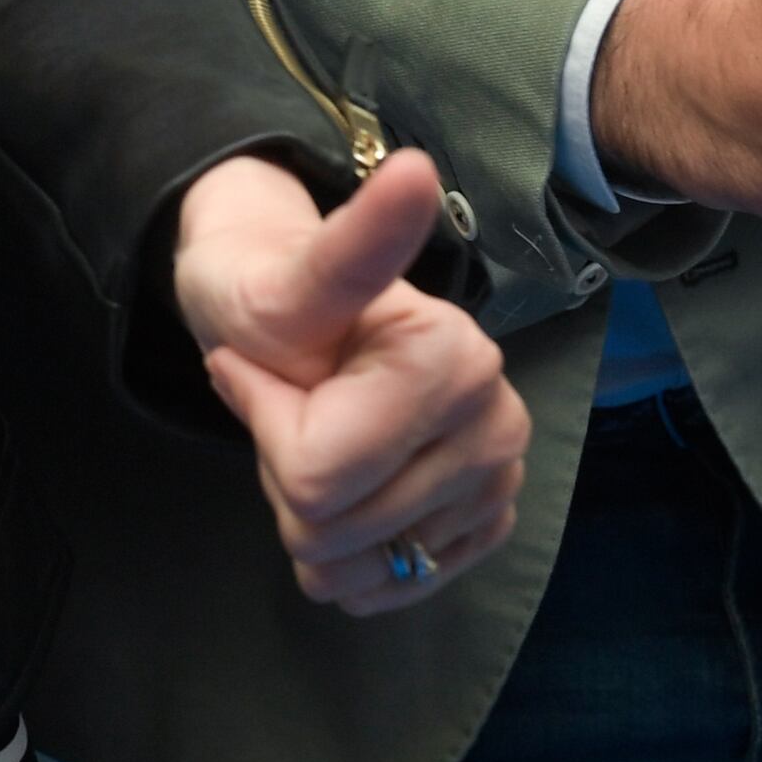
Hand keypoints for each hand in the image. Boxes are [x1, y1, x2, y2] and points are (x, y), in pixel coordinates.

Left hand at [173, 148, 527, 615]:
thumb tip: (415, 173)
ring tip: (318, 438)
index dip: (264, 426)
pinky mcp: (484, 524)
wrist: (298, 322)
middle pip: (334, 528)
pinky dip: (348, 558)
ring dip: (311, 517)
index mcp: (457, 359)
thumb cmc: (278, 295)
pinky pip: (391, 588)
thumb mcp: (289, 276)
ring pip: (357, 568)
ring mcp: (498, 481)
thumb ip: (350, 247)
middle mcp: (498, 423)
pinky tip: (345, 491)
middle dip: (283, 477)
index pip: (316, 472)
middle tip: (291, 407)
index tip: (262, 367)